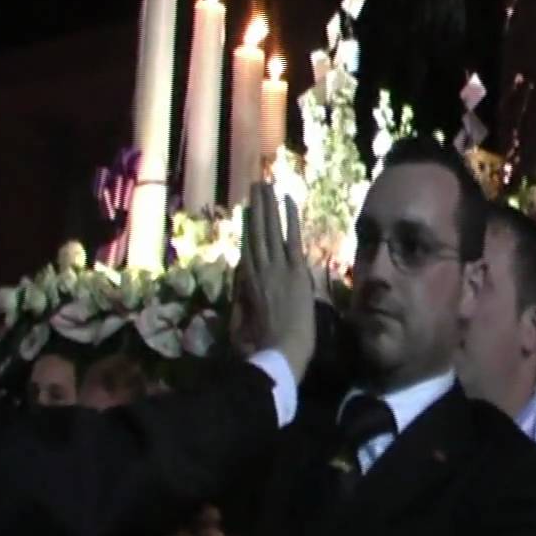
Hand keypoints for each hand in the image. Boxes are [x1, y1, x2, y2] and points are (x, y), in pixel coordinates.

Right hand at [239, 183, 314, 381]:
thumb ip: (243, 302)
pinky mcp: (294, 269)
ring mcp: (276, 267)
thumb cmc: (262, 346)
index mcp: (247, 282)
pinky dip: (289, 217)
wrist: (280, 351)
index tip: (247, 208)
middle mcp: (259, 269)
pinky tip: (287, 199)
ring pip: (269, 229)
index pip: (248, 247)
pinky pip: (291, 237)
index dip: (247, 226)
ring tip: (265, 184)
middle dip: (256, 207)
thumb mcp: (245, 322)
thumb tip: (241, 289)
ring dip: (267, 205)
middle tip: (256, 185)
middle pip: (256, 232)